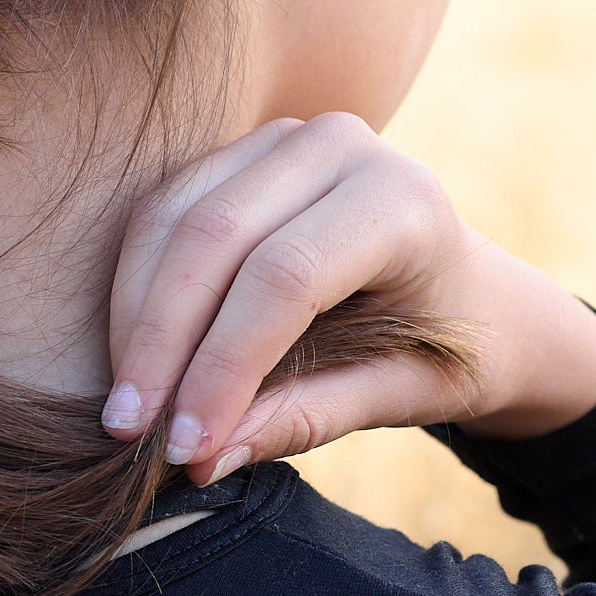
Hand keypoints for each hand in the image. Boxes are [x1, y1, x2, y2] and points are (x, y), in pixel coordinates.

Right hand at [101, 114, 595, 485]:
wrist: (473, 292)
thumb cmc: (449, 349)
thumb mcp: (402, 395)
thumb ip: (308, 417)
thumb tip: (201, 458)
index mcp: (404, 203)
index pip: (287, 277)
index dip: (223, 363)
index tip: (185, 444)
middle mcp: (341, 145)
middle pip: (214, 236)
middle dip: (161, 340)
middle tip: (129, 428)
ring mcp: (282, 137)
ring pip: (170, 216)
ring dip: (133, 314)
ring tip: (122, 405)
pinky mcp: (238, 152)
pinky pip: (160, 209)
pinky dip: (134, 285)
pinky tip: (131, 355)